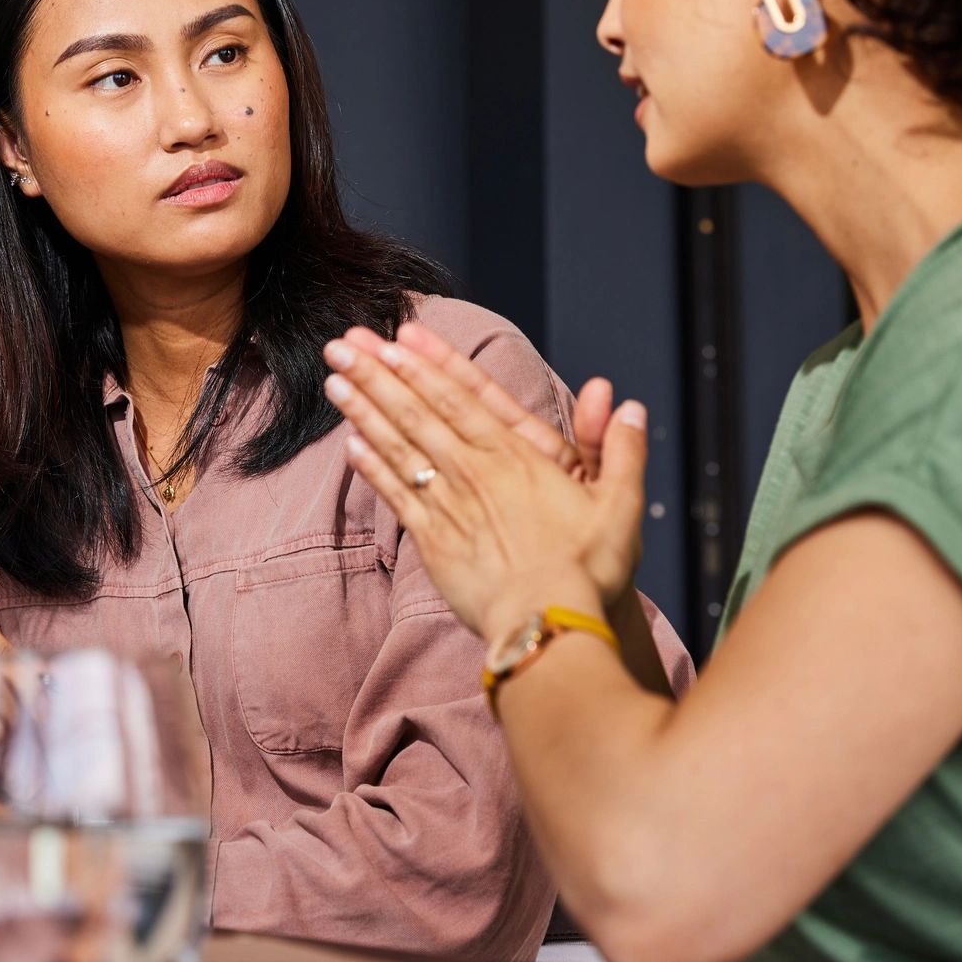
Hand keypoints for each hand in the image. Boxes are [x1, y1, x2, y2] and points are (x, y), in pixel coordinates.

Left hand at [321, 322, 649, 641]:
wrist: (548, 624)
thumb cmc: (587, 568)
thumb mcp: (619, 504)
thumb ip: (620, 451)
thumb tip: (628, 405)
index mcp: (516, 456)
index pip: (461, 398)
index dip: (426, 365)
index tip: (394, 337)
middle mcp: (474, 472)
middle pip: (417, 412)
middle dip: (377, 374)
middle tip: (342, 343)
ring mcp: (449, 505)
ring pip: (398, 447)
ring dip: (363, 410)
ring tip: (333, 379)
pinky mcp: (433, 541)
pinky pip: (396, 496)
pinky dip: (372, 468)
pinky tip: (349, 444)